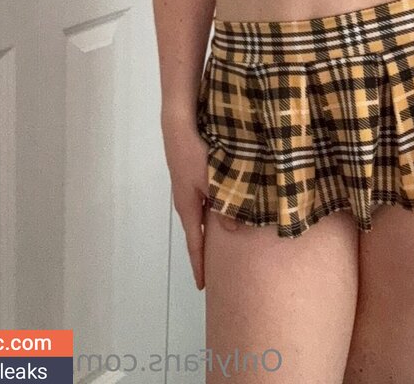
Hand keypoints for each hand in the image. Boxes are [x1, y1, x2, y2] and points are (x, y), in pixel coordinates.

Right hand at [161, 105, 210, 290]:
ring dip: (210, 231)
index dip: (199, 265)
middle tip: (215, 270)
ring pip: (201, 216)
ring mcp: (188, 189)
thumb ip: (225, 204)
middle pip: (196, 233)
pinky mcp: (192, 177)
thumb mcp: (213, 180)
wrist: (179, 128)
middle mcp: (186, 201)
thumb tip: (235, 230)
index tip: (203, 286)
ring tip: (222, 245)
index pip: (194, 244)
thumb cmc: (195, 155)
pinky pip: (204, 202)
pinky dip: (213, 212)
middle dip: (205, 252)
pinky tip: (224, 210)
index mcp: (188, 207)